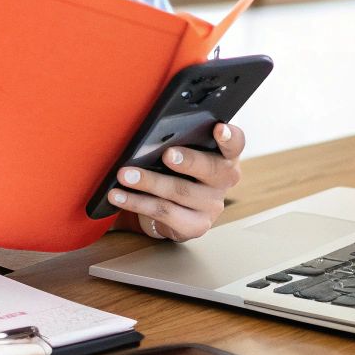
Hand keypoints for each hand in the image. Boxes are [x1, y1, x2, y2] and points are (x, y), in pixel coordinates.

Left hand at [110, 122, 244, 241]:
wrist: (175, 209)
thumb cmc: (177, 171)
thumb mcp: (183, 153)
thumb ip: (179, 141)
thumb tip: (150, 132)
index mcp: (225, 156)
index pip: (235, 144)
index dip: (229, 137)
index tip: (218, 128)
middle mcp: (223, 181)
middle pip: (211, 169)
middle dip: (188, 161)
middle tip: (167, 154)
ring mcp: (211, 206)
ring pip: (181, 191)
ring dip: (149, 182)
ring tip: (125, 175)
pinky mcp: (195, 226)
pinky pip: (164, 213)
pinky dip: (138, 202)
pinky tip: (120, 197)